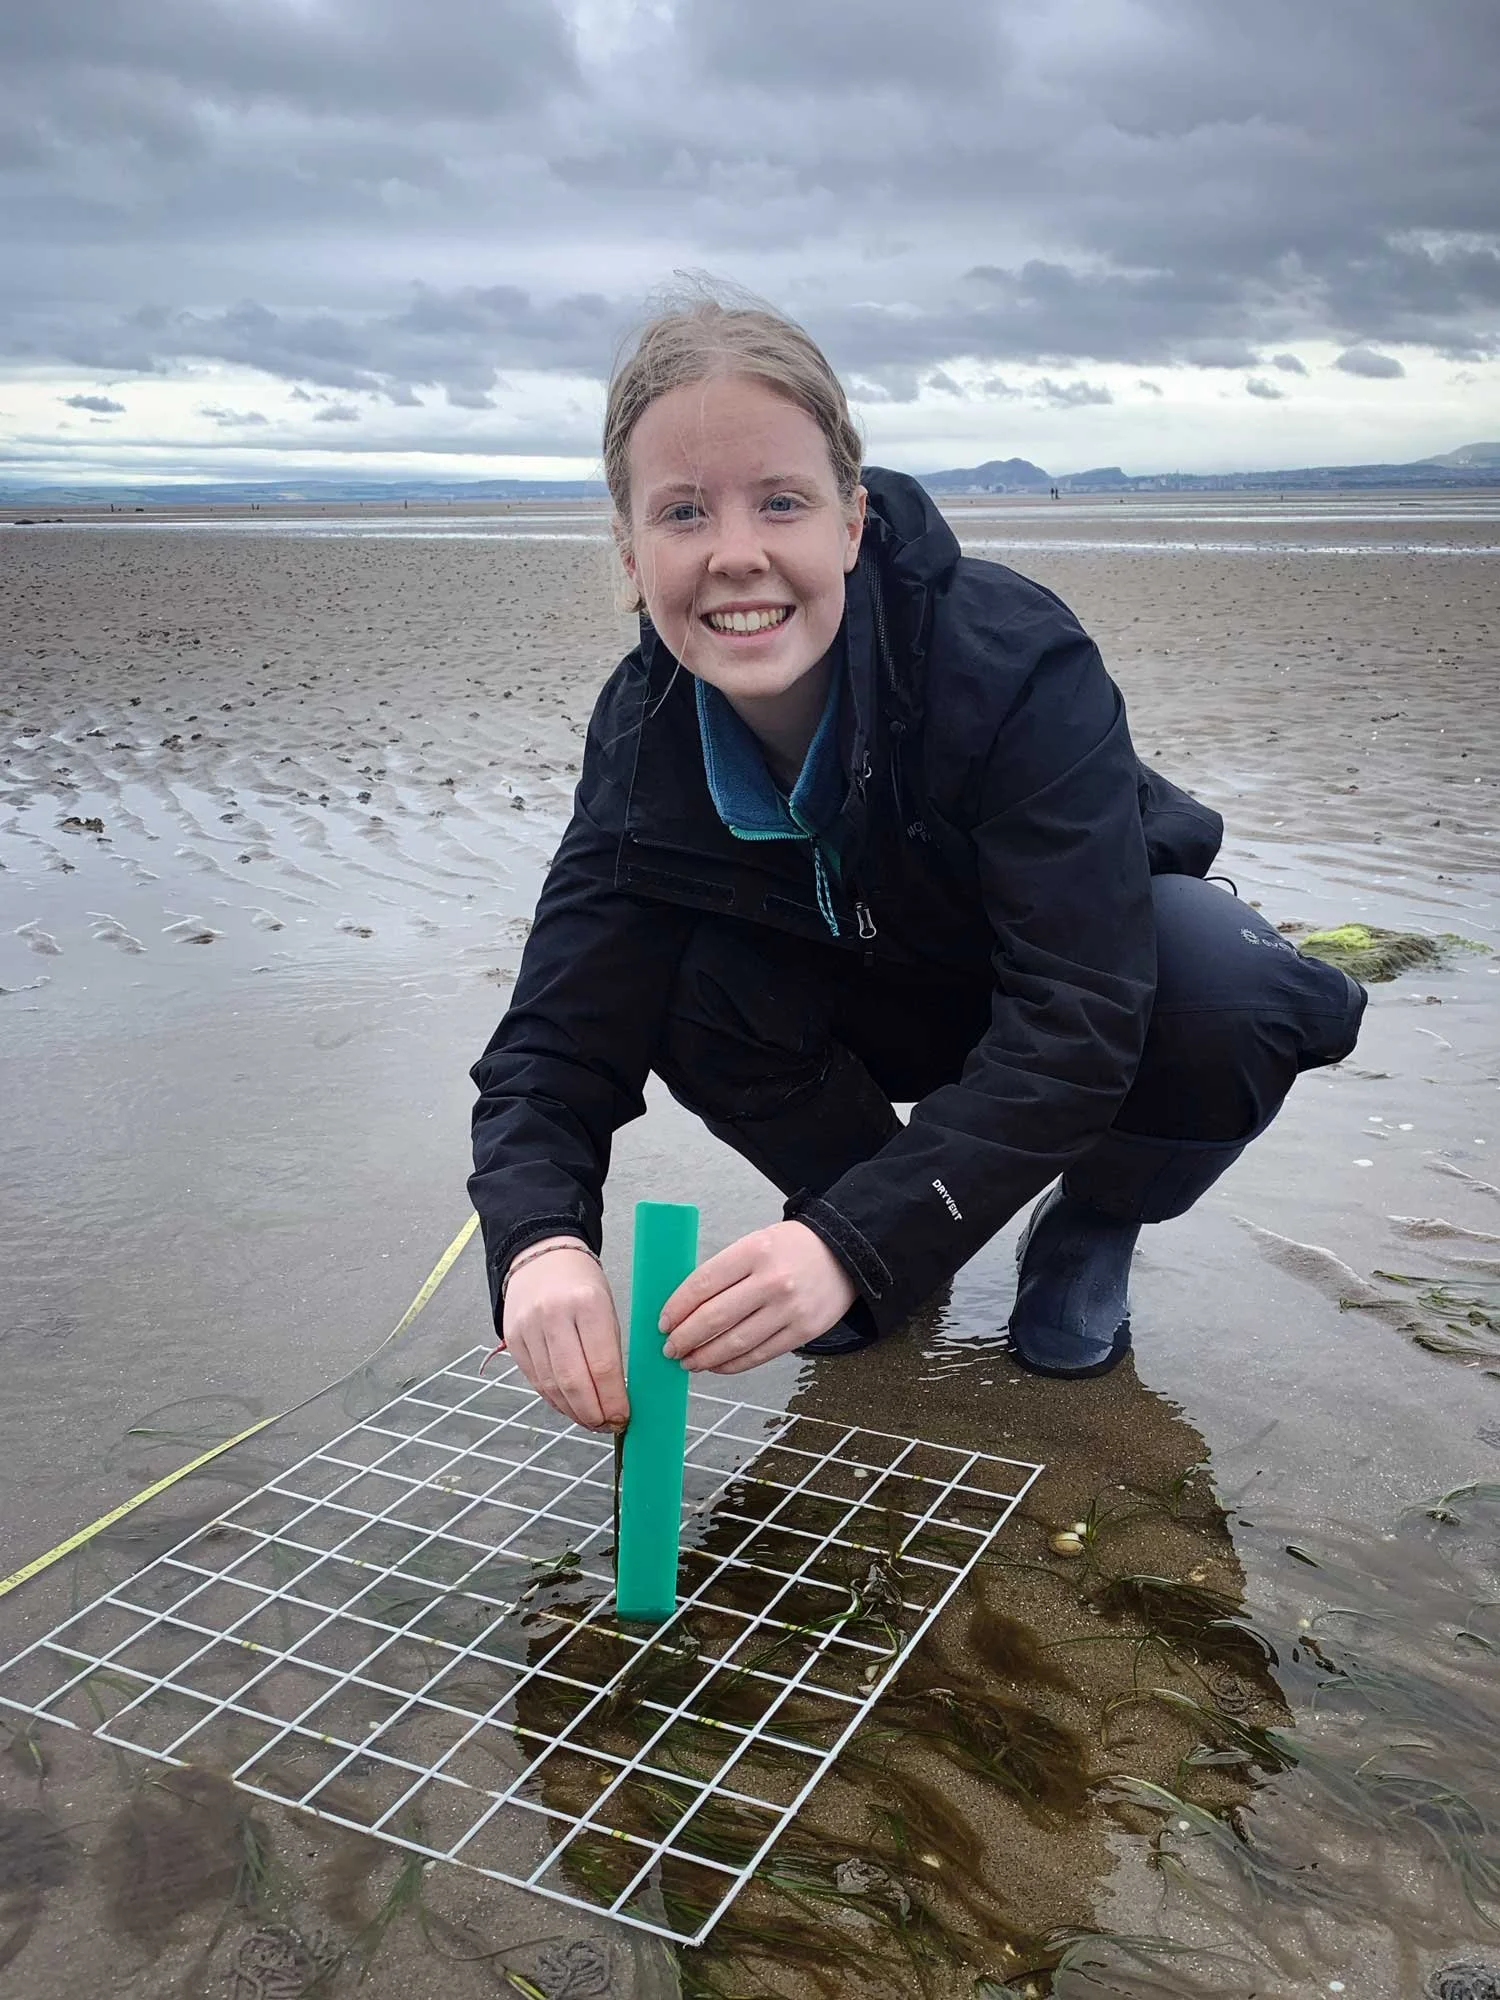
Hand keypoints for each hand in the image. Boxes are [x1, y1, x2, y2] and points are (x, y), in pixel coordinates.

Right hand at [502, 1238, 628, 1431]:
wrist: (540, 1257)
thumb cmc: (581, 1283)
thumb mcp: (606, 1306)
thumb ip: (609, 1349)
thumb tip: (617, 1397)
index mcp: (587, 1303)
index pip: (603, 1365)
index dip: (614, 1399)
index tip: (624, 1416)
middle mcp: (554, 1315)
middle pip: (574, 1381)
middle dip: (593, 1412)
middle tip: (607, 1425)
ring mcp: (528, 1328)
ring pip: (551, 1386)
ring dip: (573, 1412)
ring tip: (591, 1421)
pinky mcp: (512, 1339)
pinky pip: (535, 1380)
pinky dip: (554, 1400)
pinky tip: (569, 1407)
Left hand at [660, 1221, 857, 1375]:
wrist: (844, 1254)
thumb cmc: (792, 1249)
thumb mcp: (755, 1244)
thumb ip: (724, 1272)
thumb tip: (684, 1308)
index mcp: (754, 1251)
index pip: (703, 1283)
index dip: (677, 1307)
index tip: (663, 1322)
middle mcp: (772, 1281)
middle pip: (714, 1317)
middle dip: (685, 1338)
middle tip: (670, 1347)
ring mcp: (790, 1309)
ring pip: (735, 1342)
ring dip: (705, 1357)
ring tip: (689, 1361)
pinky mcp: (803, 1331)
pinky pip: (759, 1355)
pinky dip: (732, 1364)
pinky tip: (717, 1365)